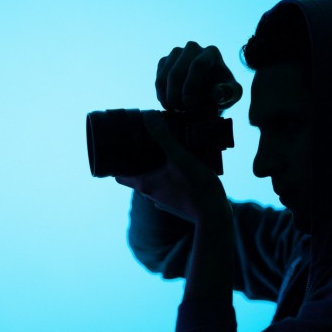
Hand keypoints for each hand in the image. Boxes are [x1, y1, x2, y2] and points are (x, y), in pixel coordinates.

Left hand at [115, 111, 229, 225]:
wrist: (215, 215)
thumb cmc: (195, 187)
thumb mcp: (179, 157)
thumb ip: (163, 137)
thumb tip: (148, 116)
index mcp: (145, 185)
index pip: (120, 177)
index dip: (116, 164)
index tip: (118, 151)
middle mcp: (152, 196)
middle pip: (138, 177)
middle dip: (140, 162)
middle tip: (144, 144)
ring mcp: (165, 203)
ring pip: (155, 183)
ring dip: (157, 170)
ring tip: (167, 152)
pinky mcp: (179, 206)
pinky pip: (170, 189)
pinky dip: (172, 178)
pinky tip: (184, 168)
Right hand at [156, 42, 241, 111]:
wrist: (210, 92)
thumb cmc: (223, 92)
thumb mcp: (232, 94)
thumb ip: (229, 92)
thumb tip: (218, 93)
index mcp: (211, 52)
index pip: (197, 65)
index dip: (191, 88)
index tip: (190, 107)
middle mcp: (192, 48)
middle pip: (177, 72)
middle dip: (176, 96)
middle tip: (181, 112)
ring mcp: (176, 53)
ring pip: (164, 76)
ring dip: (168, 98)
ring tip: (176, 111)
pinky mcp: (164, 62)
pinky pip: (158, 80)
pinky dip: (162, 96)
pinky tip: (171, 105)